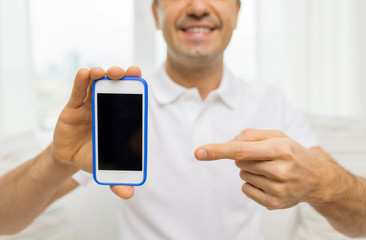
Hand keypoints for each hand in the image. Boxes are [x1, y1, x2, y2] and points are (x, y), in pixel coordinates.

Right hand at [52, 66, 140, 198]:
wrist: (69, 157)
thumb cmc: (92, 157)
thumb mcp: (105, 166)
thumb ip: (116, 178)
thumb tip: (128, 194)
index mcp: (118, 118)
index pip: (128, 100)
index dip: (134, 87)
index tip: (139, 77)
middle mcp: (106, 108)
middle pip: (114, 87)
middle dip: (120, 77)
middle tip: (125, 73)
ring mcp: (90, 105)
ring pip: (96, 86)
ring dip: (101, 76)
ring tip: (103, 72)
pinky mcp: (73, 107)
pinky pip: (78, 91)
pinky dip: (81, 82)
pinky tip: (85, 73)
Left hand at [195, 129, 330, 208]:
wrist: (317, 178)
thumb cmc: (292, 152)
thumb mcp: (277, 135)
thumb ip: (250, 135)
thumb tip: (228, 144)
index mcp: (280, 148)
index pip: (241, 149)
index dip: (218, 150)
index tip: (199, 152)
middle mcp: (280, 169)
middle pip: (239, 162)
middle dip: (245, 157)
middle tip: (266, 157)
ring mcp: (277, 189)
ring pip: (242, 175)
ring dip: (250, 170)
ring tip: (271, 169)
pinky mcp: (274, 203)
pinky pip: (246, 189)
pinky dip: (252, 183)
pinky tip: (269, 181)